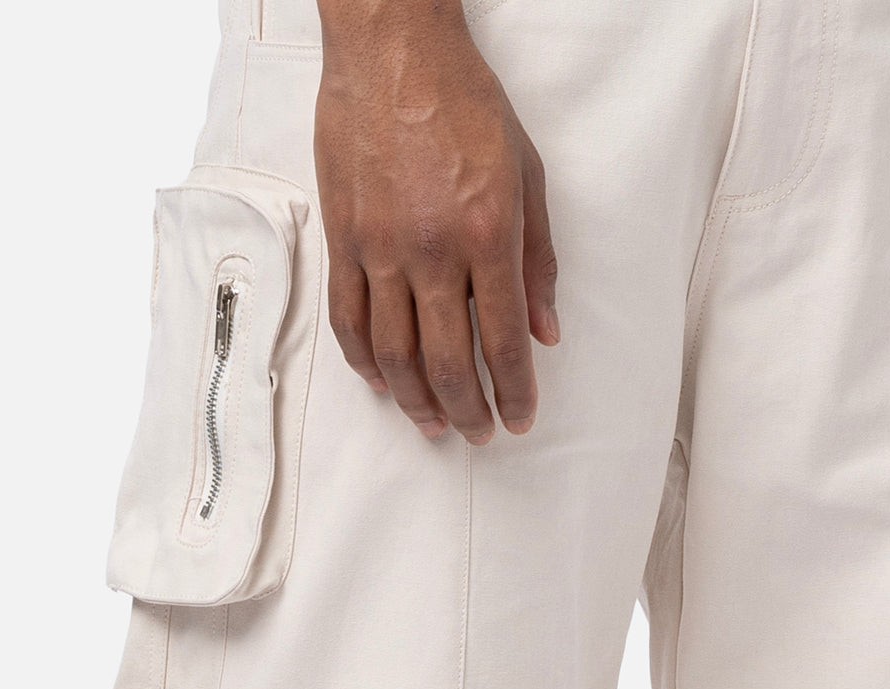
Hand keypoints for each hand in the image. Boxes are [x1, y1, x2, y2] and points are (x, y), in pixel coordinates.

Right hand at [314, 3, 558, 444]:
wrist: (393, 52)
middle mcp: (431, 252)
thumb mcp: (527, 174)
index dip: (514, 392)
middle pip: (447, 362)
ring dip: (417, 400)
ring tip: (434, 423)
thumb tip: (545, 331)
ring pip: (394, 354)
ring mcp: (380, 250)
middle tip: (479, 434)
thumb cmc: (464, 104)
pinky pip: (350, 320)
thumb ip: (537, 260)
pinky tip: (384, 383)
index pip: (502, 340)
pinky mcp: (344, 241)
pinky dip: (366, 362)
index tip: (520, 418)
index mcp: (485, 235)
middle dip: (468, 411)